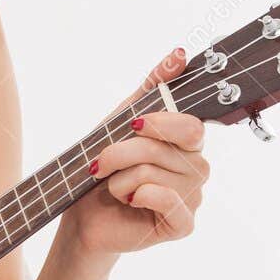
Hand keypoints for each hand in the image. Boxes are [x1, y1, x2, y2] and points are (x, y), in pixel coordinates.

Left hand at [62, 45, 209, 256]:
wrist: (82, 216)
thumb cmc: (104, 169)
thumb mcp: (121, 121)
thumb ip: (152, 88)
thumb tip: (179, 55)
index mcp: (186, 143)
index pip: (190, 126)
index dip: (159, 123)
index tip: (131, 124)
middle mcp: (196, 168)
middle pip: (163, 150)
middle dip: (121, 153)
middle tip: (100, 164)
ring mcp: (192, 197)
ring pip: (155, 175)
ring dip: (120, 180)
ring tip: (115, 189)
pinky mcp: (182, 224)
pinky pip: (168, 202)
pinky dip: (137, 197)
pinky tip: (129, 202)